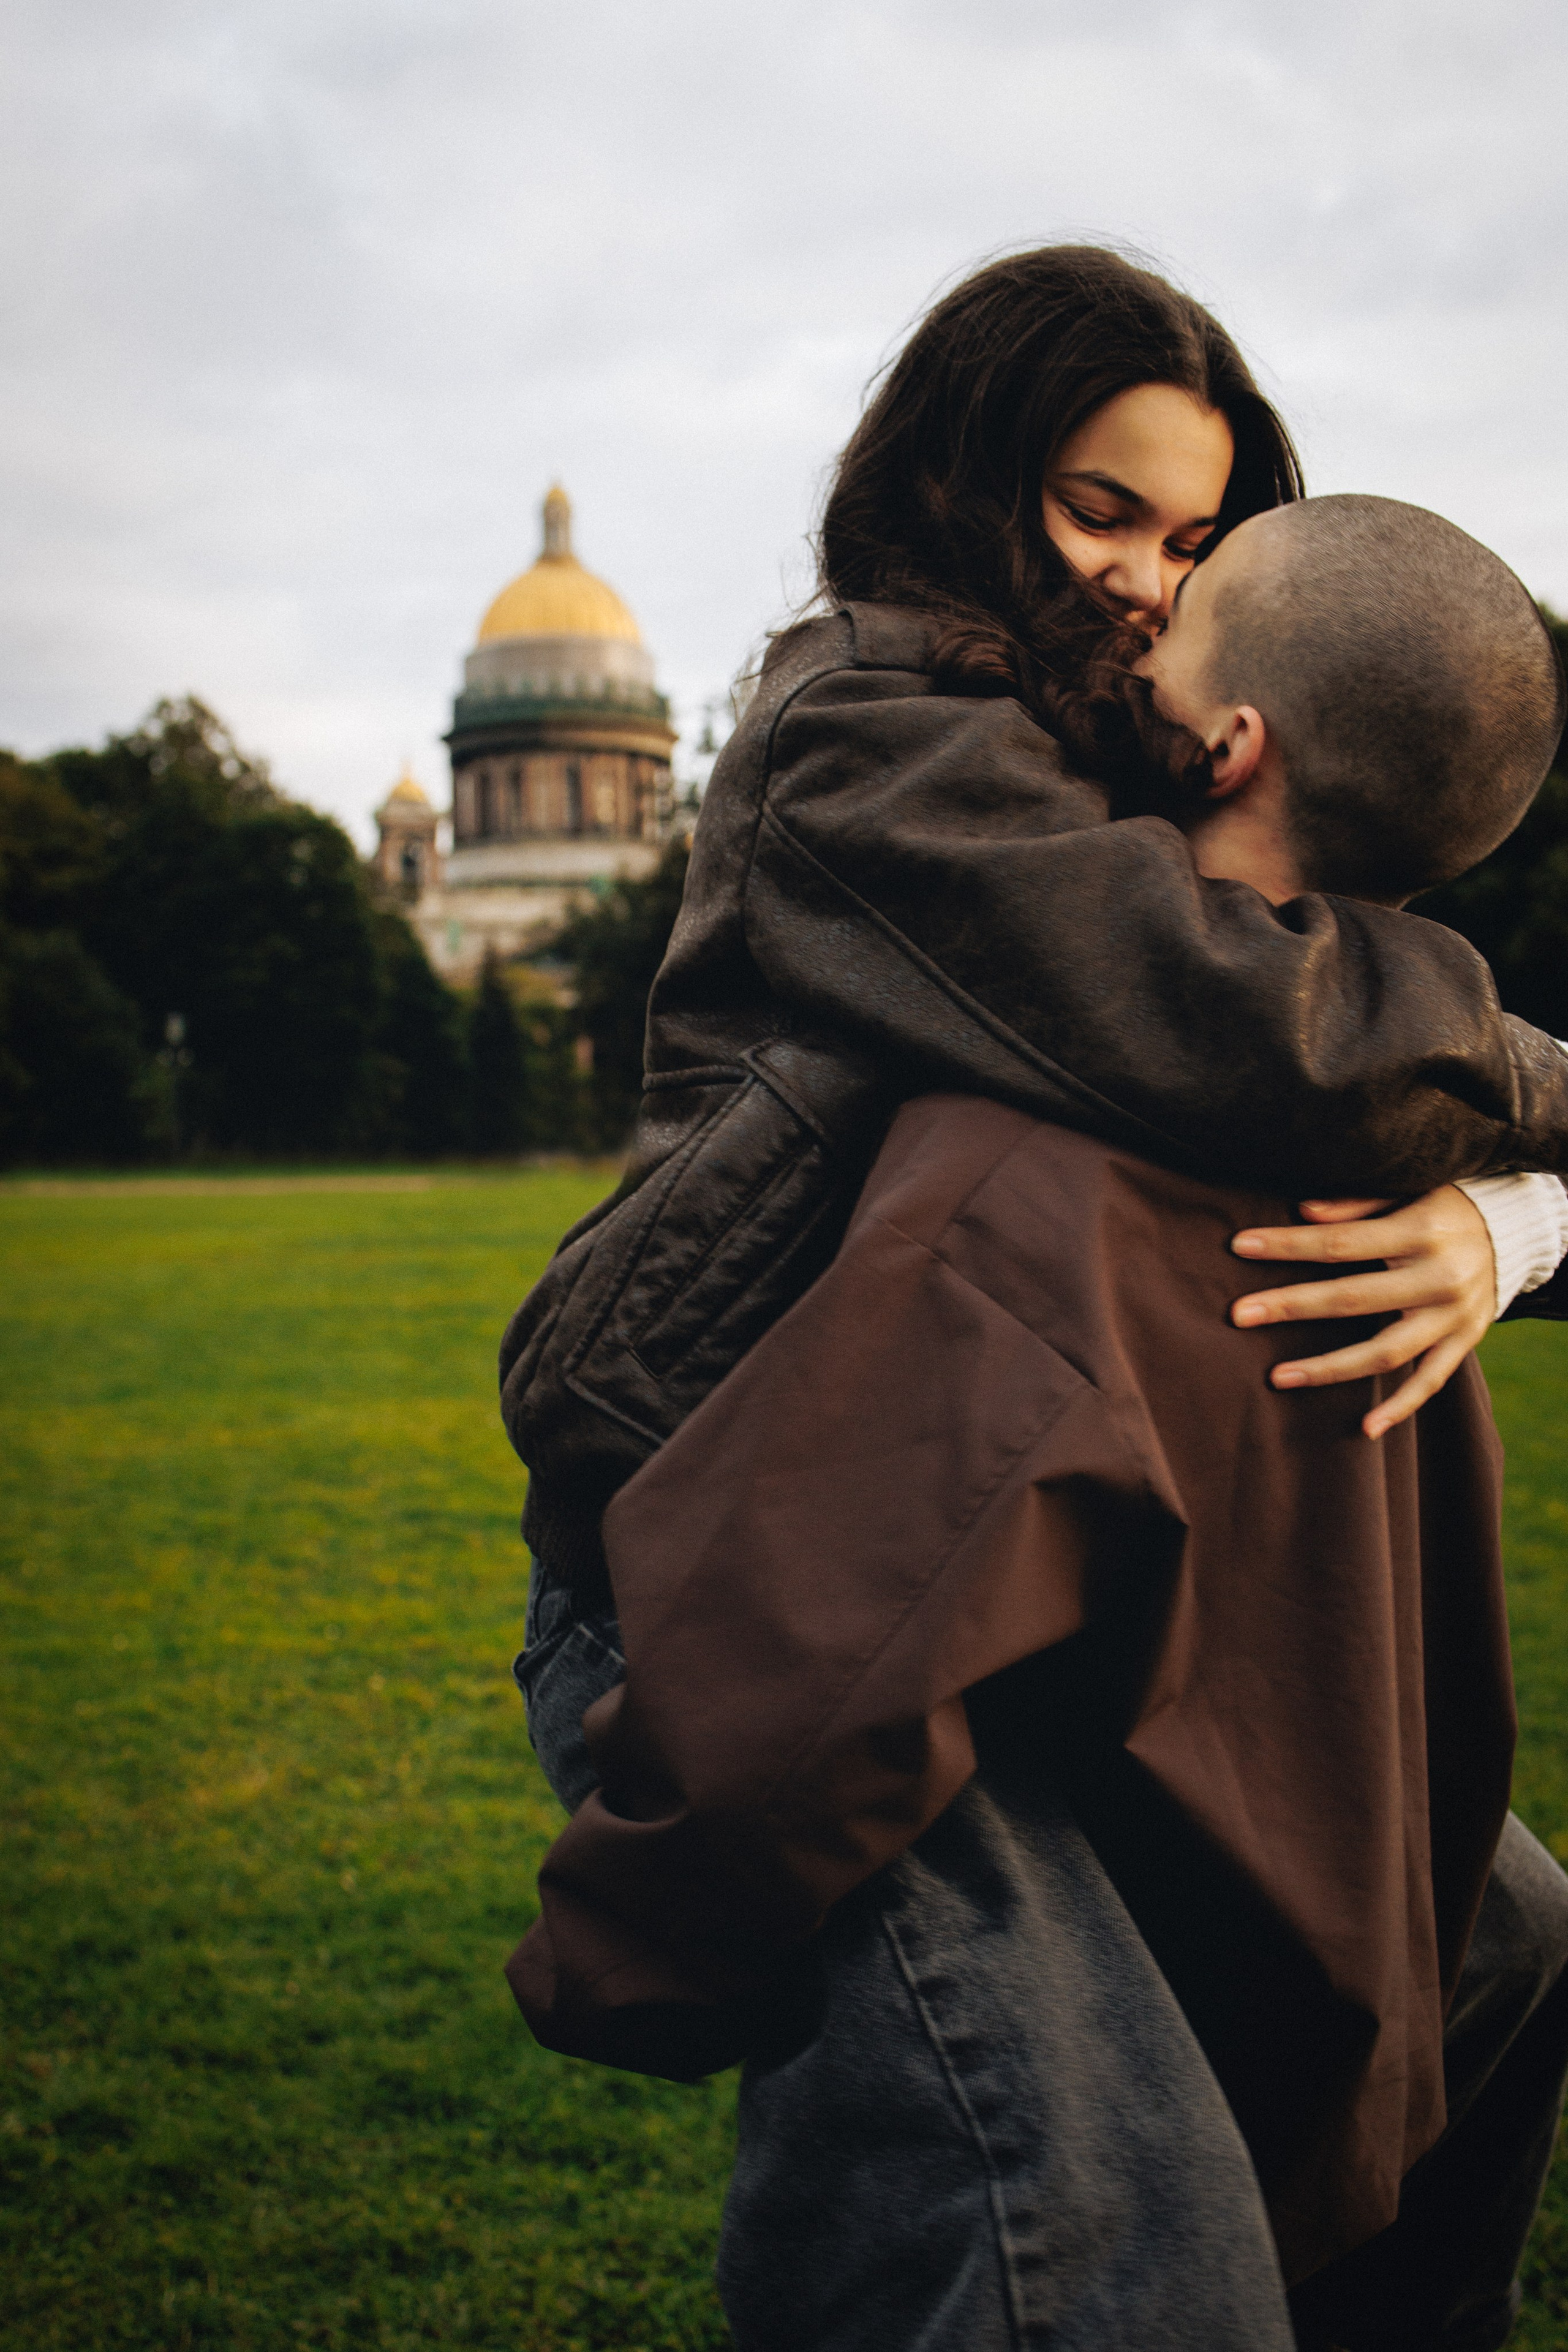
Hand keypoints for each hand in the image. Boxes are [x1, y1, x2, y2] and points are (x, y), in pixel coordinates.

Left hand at [1228, 1185, 1495, 1440]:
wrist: (1515, 1230)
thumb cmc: (1445, 1204)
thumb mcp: (1410, 1188)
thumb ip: (1358, 1202)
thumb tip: (1303, 1211)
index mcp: (1420, 1230)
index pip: (1340, 1242)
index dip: (1288, 1245)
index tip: (1239, 1246)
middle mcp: (1440, 1277)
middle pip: (1354, 1299)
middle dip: (1292, 1306)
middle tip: (1238, 1315)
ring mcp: (1455, 1316)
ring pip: (1387, 1352)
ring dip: (1330, 1368)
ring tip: (1277, 1377)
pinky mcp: (1466, 1341)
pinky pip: (1432, 1381)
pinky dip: (1401, 1408)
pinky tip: (1366, 1429)